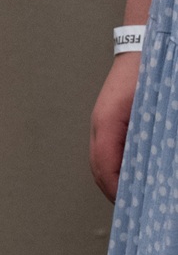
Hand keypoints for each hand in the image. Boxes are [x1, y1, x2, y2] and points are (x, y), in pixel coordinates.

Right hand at [91, 52, 142, 202]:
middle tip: (134, 208)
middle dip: (114, 191)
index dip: (118, 191)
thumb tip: (152, 166)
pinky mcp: (110, 120)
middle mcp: (100, 126)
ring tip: (133, 194)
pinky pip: (108, 150)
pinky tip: (134, 172)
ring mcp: (102, 123)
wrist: (147, 46)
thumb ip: (146, 141)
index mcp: (107, 124)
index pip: (106, 169)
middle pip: (99, 169)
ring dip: (114, 180)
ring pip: (101, 161)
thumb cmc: (151, 73)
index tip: (134, 206)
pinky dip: (117, 167)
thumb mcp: (155, 113)